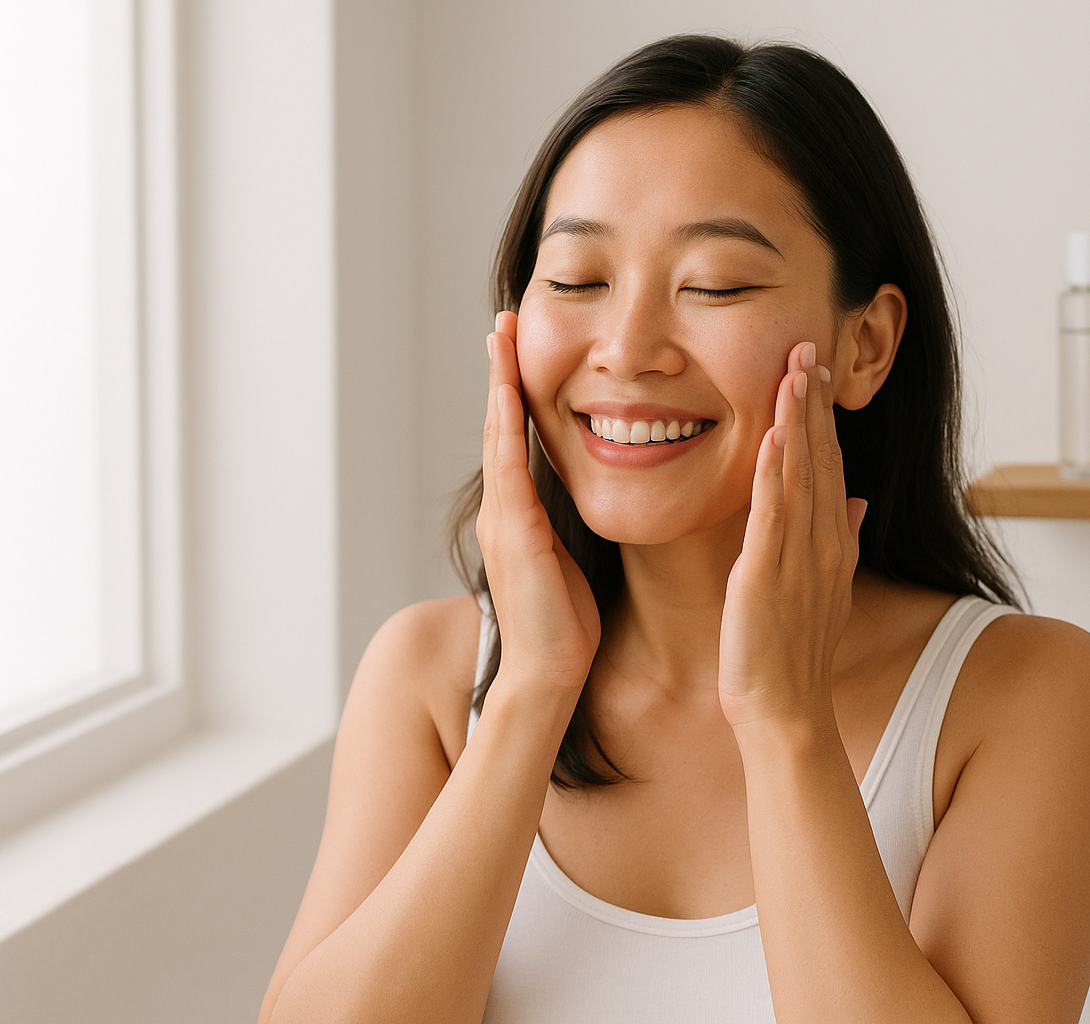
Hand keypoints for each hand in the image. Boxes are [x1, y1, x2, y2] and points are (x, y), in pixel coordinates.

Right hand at [477, 311, 601, 695]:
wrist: (548, 675)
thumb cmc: (566, 626)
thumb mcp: (569, 560)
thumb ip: (567, 526)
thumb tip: (590, 497)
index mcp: (521, 515)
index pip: (518, 439)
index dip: (517, 391)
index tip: (520, 347)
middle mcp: (504, 510)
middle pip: (500, 425)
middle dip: (501, 371)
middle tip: (502, 320)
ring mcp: (503, 520)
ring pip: (498, 436)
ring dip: (499, 384)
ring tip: (500, 336)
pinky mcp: (514, 535)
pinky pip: (510, 470)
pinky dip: (507, 429)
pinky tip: (508, 394)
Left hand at [718, 342, 868, 728]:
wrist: (787, 709)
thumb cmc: (795, 653)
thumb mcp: (826, 589)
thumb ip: (841, 540)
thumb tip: (857, 499)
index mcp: (833, 542)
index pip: (830, 464)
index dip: (822, 415)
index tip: (814, 370)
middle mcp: (824, 542)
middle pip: (821, 457)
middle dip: (814, 401)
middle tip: (808, 345)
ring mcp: (799, 558)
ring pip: (801, 474)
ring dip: (796, 420)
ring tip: (793, 370)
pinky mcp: (766, 576)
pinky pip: (772, 515)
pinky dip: (772, 473)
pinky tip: (770, 436)